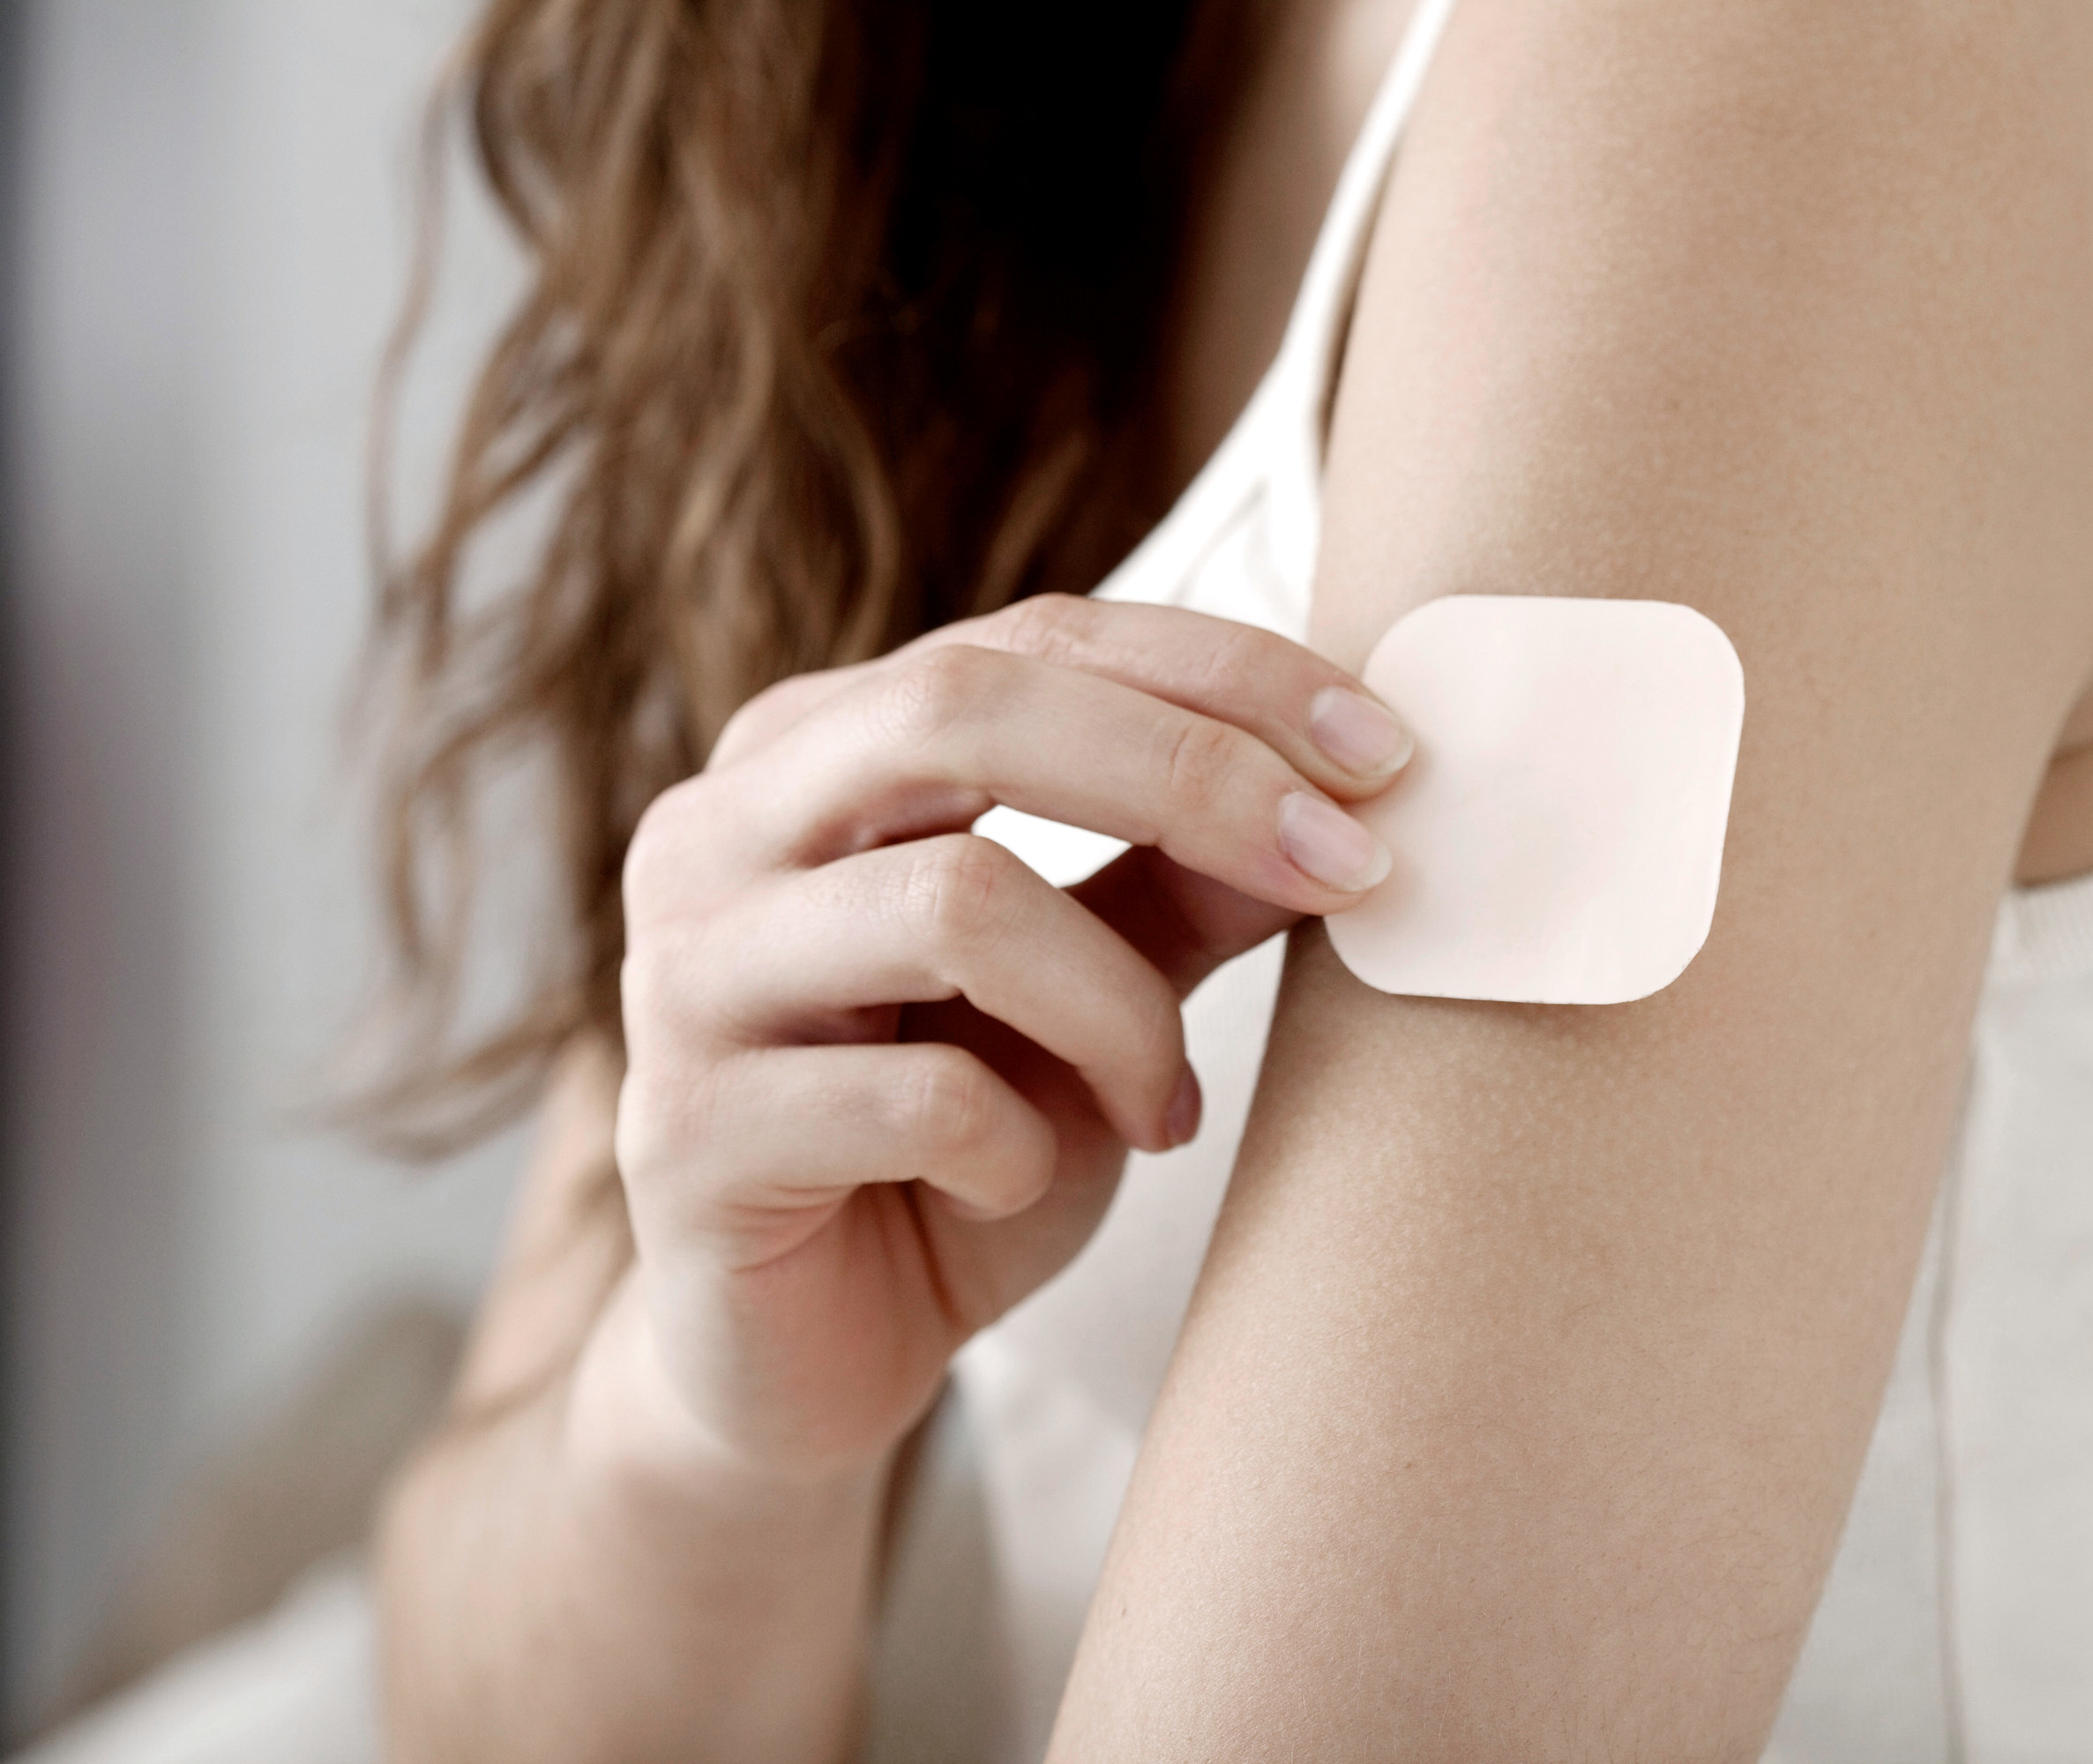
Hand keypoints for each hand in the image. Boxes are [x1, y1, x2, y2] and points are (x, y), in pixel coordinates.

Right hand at [593, 594, 1413, 1485]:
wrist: (812, 1355)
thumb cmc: (959, 1142)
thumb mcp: (1096, 994)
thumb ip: (1185, 882)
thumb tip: (1343, 786)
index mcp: (817, 748)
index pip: (1035, 639)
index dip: (1224, 678)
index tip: (1386, 754)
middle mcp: (720, 828)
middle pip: (963, 711)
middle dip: (1191, 777)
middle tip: (1346, 868)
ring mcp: (681, 975)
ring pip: (953, 903)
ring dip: (1118, 1011)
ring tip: (1164, 1105)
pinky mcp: (686, 1135)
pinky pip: (915, 1100)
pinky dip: (1021, 1149)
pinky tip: (1018, 1184)